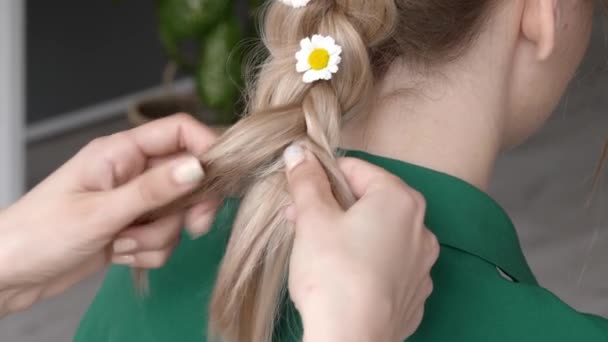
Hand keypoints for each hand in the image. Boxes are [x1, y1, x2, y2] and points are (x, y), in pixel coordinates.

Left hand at [0, 114, 218, 315]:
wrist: (8, 276)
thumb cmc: (40, 234)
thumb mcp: (100, 212)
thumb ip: (152, 191)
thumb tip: (198, 169)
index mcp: (121, 152)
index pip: (179, 131)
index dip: (207, 148)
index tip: (221, 179)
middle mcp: (132, 172)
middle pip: (186, 178)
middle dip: (189, 207)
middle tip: (194, 227)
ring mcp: (133, 203)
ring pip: (176, 214)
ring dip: (158, 237)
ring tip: (121, 245)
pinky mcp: (132, 229)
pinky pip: (164, 239)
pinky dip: (148, 252)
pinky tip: (119, 255)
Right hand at [283, 145, 439, 341]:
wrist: (352, 338)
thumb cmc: (332, 272)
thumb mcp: (313, 218)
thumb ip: (307, 181)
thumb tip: (299, 152)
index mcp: (399, 200)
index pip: (357, 169)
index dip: (323, 176)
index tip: (301, 190)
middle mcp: (421, 228)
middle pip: (370, 202)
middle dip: (333, 207)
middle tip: (301, 220)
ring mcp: (423, 265)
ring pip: (380, 235)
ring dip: (350, 234)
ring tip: (318, 251)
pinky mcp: (416, 295)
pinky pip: (389, 266)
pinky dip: (367, 264)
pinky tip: (344, 278)